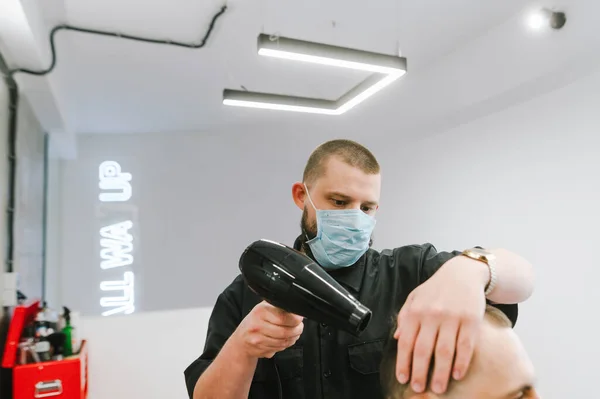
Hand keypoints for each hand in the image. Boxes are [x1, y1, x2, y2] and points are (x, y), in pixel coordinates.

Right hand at [232, 301, 303, 358]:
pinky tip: (286, 339)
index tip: (300, 318)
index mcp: (260, 312)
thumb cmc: (256, 320)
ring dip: (293, 338)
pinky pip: (279, 348)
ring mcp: (257, 339)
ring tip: (295, 333)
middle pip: (284, 331)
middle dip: (297, 330)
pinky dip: (286, 344)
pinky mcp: (260, 350)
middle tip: (300, 327)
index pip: (283, 317)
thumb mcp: (264, 307)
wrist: (241, 339)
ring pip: (283, 342)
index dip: (295, 319)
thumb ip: (279, 306)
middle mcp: (257, 326)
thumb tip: (297, 309)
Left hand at [394, 258, 487, 393]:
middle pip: (423, 350)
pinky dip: (461, 362)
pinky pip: (466, 346)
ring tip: (438, 388)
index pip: (406, 341)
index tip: (403, 378)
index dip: (403, 362)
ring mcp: (452, 318)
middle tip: (419, 389)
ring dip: (440, 373)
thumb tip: (396, 338)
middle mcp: (432, 315)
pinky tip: (457, 374)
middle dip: (420, 373)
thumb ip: (404, 317)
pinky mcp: (471, 320)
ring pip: (445, 351)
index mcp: (416, 311)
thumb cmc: (436, 288)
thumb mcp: (414, 297)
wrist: (463, 272)